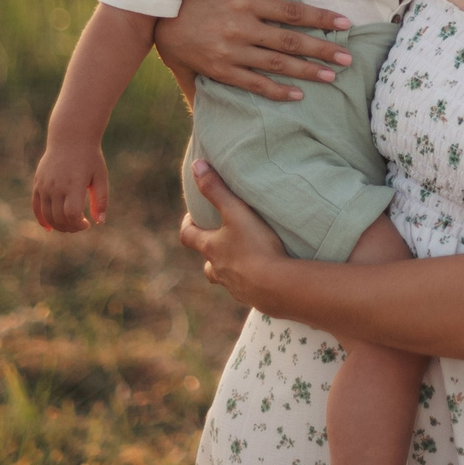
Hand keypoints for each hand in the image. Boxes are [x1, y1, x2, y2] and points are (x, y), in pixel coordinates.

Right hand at [30, 137, 107, 230]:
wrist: (70, 137)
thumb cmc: (89, 157)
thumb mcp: (100, 177)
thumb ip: (100, 200)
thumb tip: (100, 222)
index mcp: (74, 185)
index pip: (72, 215)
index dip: (79, 225)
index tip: (87, 224)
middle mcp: (56, 186)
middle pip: (59, 217)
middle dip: (70, 227)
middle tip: (79, 225)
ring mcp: (45, 185)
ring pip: (47, 215)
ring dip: (57, 225)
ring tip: (69, 226)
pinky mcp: (38, 183)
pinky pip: (36, 206)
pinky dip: (41, 219)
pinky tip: (49, 228)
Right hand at [153, 0, 354, 103]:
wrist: (156, 23)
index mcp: (245, 2)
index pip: (291, 11)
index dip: (320, 18)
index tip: (344, 23)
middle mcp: (242, 28)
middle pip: (291, 41)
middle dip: (322, 50)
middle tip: (348, 58)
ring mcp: (232, 52)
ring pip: (277, 64)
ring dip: (307, 73)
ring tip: (332, 77)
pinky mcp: (221, 71)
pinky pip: (254, 84)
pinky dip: (277, 91)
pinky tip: (297, 96)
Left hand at [179, 160, 292, 306]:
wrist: (276, 286)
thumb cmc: (255, 247)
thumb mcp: (235, 212)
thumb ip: (216, 189)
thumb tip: (196, 166)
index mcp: (212, 248)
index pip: (188, 237)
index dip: (187, 225)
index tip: (192, 217)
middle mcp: (219, 270)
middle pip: (207, 264)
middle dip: (211, 253)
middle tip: (222, 241)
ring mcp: (235, 287)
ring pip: (226, 279)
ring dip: (230, 270)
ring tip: (245, 260)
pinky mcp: (253, 298)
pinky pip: (248, 290)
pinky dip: (251, 283)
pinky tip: (265, 277)